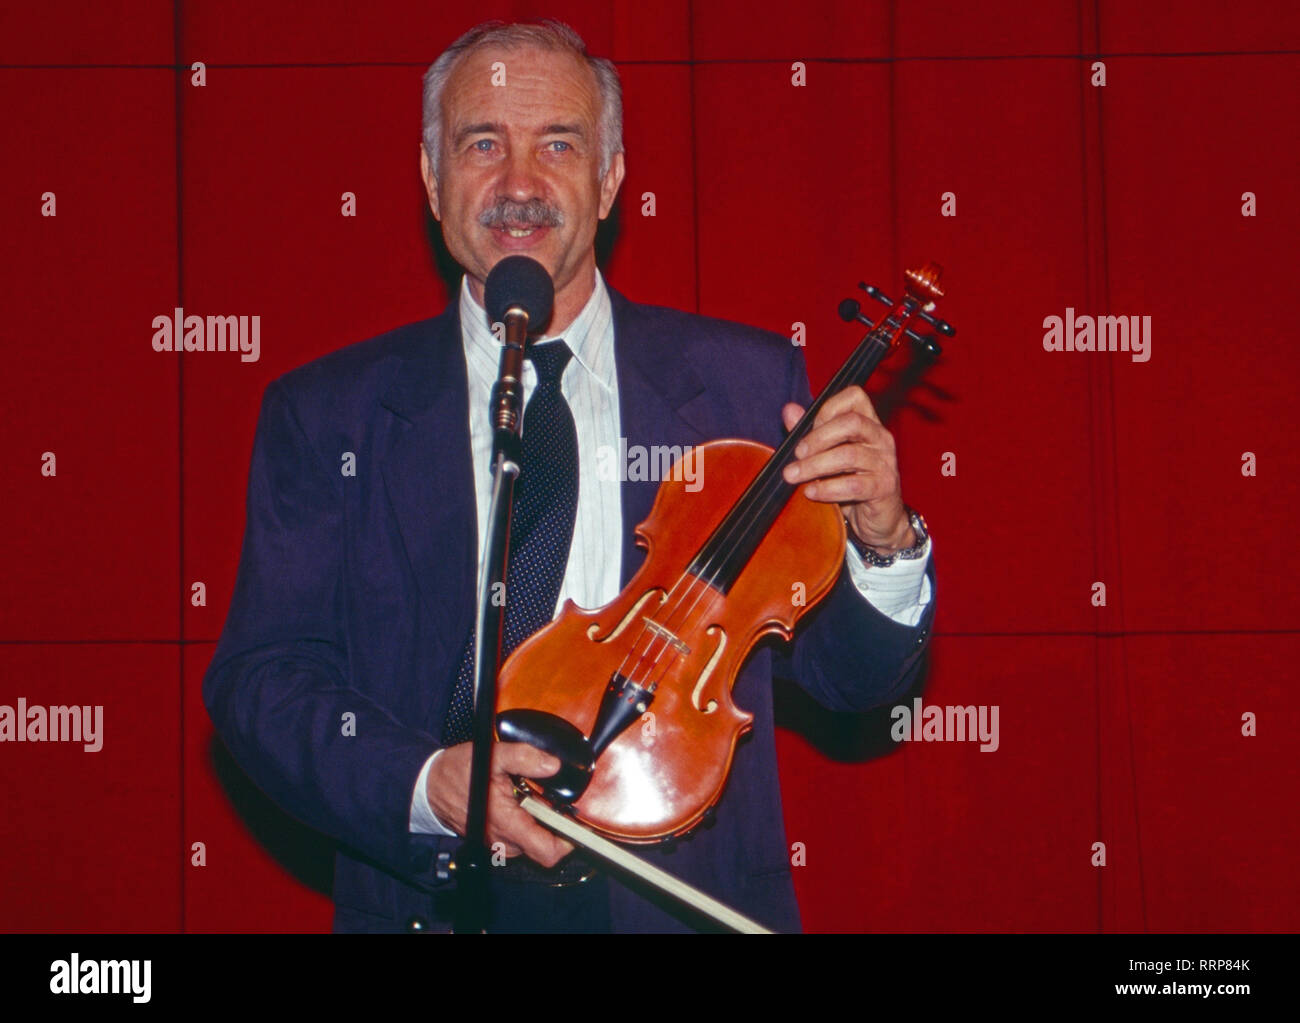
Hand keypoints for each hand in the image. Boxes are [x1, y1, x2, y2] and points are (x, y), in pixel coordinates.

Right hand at [425, 741, 574, 867]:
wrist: (428, 786)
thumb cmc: (456, 772)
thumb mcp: (492, 756)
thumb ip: (524, 757)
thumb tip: (553, 765)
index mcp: (506, 823)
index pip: (547, 851)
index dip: (569, 842)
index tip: (577, 824)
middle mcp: (502, 840)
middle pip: (544, 847)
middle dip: (555, 826)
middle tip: (555, 801)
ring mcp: (497, 843)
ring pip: (531, 843)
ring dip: (539, 824)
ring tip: (535, 798)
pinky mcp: (493, 840)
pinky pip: (518, 839)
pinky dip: (526, 824)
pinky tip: (521, 803)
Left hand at [780, 389, 914, 553]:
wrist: (878, 520)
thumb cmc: (851, 482)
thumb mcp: (828, 455)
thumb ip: (810, 432)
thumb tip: (789, 409)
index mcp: (868, 424)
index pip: (854, 397)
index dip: (826, 409)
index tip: (806, 429)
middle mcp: (881, 438)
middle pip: (851, 422)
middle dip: (817, 438)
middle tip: (796, 454)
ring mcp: (885, 462)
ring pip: (849, 455)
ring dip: (815, 465)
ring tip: (793, 476)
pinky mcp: (884, 488)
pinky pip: (854, 485)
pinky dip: (827, 489)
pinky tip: (810, 493)